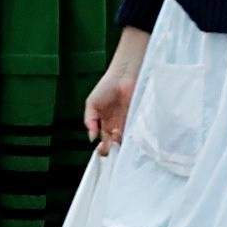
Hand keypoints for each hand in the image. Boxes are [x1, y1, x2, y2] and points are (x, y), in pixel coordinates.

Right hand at [83, 32, 146, 151]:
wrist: (124, 76)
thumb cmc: (106, 87)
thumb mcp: (92, 104)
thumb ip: (90, 121)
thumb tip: (91, 138)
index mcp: (104, 124)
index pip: (103, 142)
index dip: (102, 148)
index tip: (100, 148)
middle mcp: (116, 126)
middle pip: (114, 145)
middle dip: (111, 149)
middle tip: (109, 147)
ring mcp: (126, 123)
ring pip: (124, 141)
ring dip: (121, 144)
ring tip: (117, 138)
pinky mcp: (136, 120)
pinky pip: (134, 133)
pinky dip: (131, 138)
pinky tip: (126, 137)